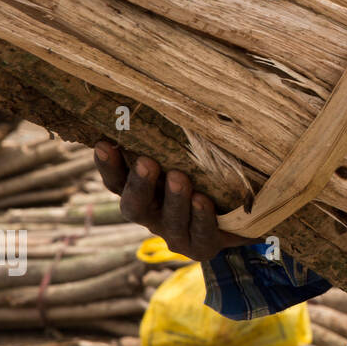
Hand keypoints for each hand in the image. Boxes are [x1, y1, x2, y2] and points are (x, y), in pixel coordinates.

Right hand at [94, 140, 254, 260]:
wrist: (242, 216)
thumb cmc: (208, 177)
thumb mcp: (190, 157)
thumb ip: (175, 141)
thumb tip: (168, 98)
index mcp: (142, 193)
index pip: (116, 182)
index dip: (108, 166)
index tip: (104, 143)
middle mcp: (153, 215)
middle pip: (134, 206)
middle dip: (139, 184)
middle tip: (146, 162)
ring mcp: (176, 234)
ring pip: (169, 220)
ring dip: (173, 198)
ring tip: (179, 177)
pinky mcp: (201, 247)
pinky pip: (200, 233)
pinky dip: (201, 216)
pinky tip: (203, 200)